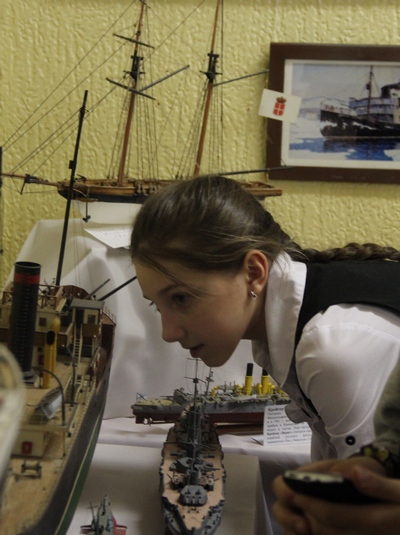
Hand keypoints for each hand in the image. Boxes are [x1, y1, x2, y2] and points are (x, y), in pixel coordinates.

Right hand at [272, 458, 391, 534]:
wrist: (372, 489)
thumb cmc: (359, 473)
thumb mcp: (357, 466)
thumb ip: (348, 468)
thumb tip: (339, 473)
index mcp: (303, 478)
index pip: (282, 483)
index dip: (284, 490)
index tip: (293, 497)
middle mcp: (299, 499)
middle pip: (280, 509)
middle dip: (288, 518)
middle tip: (305, 527)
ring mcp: (304, 518)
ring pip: (288, 528)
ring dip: (294, 531)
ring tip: (310, 534)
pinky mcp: (313, 531)